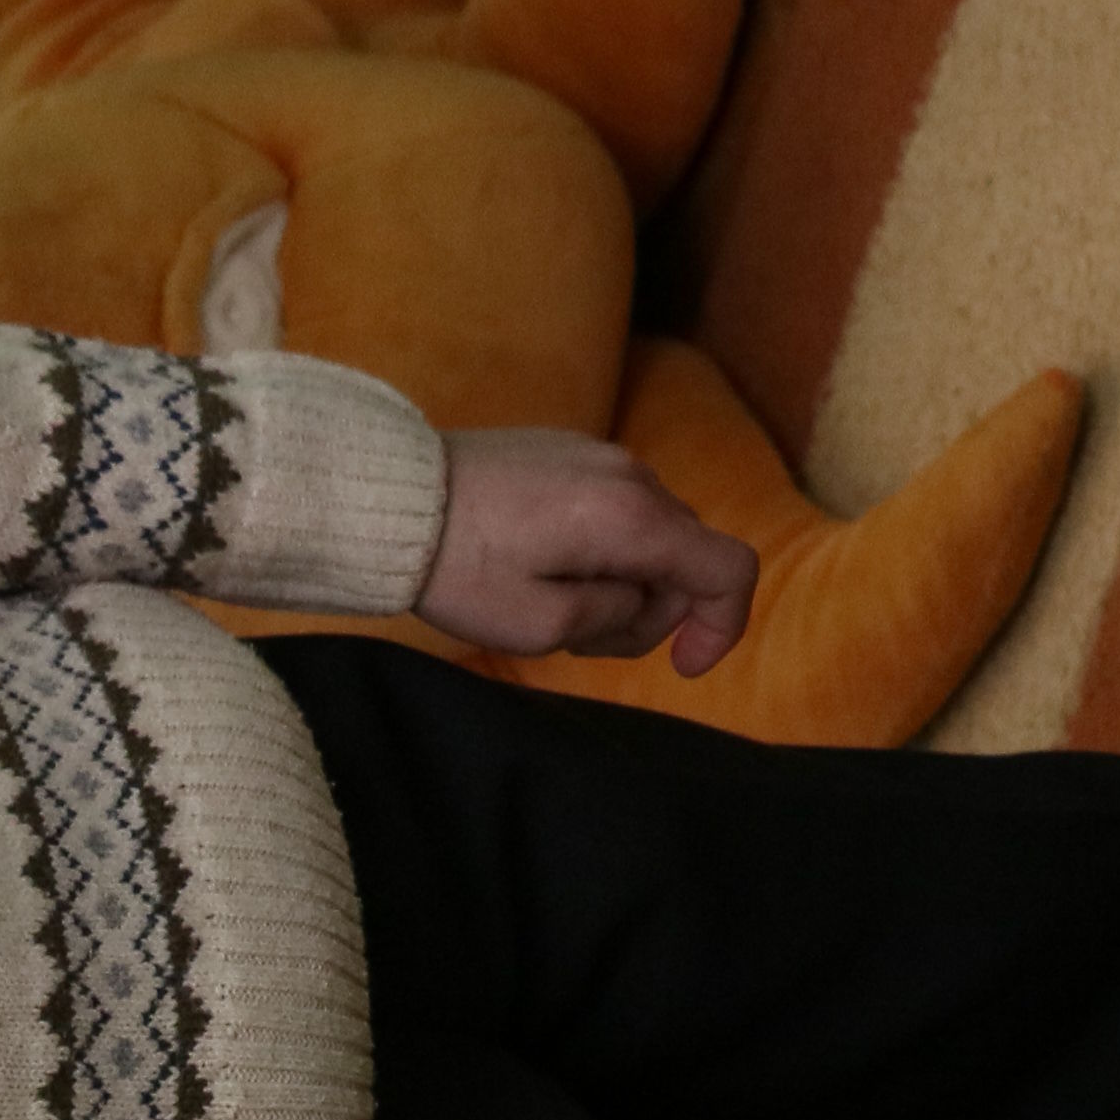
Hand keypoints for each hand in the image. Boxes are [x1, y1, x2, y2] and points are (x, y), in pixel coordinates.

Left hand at [416, 428, 760, 671]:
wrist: (390, 500)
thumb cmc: (459, 570)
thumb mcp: (541, 626)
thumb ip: (615, 619)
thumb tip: (637, 600)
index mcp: (633, 519)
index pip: (729, 568)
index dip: (723, 626)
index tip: (682, 667)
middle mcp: (631, 476)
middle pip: (687, 557)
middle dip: (652, 613)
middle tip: (578, 640)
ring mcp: (601, 456)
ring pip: (650, 536)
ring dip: (621, 582)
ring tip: (549, 604)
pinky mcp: (569, 452)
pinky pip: (614, 509)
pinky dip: (599, 549)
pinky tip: (540, 566)